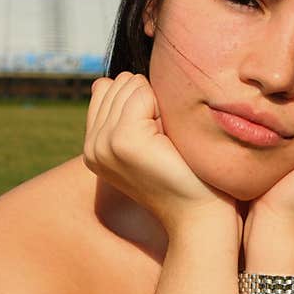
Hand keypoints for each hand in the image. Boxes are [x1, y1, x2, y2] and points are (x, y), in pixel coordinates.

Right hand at [83, 72, 238, 237]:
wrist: (201, 213)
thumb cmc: (184, 173)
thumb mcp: (146, 140)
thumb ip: (122, 112)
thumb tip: (102, 81)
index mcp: (93, 147)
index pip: (105, 88)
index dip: (141, 101)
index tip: (155, 136)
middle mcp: (92, 147)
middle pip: (118, 83)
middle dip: (149, 100)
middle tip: (164, 140)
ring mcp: (104, 144)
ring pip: (130, 85)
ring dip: (158, 104)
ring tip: (166, 141)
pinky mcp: (123, 141)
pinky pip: (142, 93)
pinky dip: (163, 106)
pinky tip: (169, 139)